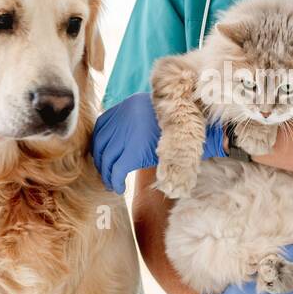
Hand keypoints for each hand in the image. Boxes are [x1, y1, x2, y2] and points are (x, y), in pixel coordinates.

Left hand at [93, 91, 225, 193]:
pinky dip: (113, 180)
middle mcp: (124, 118)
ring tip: (111, 183)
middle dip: (99, 160)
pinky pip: (116, 169)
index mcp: (128, 106)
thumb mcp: (156, 117)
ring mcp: (128, 134)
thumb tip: (120, 140)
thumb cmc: (182, 124)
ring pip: (105, 157)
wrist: (195, 126)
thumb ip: (138, 124)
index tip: (100, 155)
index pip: (101, 126)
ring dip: (105, 173)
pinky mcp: (134, 151)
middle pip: (99, 142)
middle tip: (104, 172)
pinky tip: (118, 187)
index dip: (98, 143)